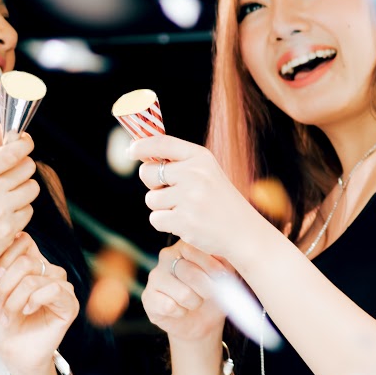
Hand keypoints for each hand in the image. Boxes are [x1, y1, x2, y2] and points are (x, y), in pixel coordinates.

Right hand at [0, 125, 39, 275]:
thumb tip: (1, 130)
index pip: (10, 153)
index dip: (24, 144)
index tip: (27, 141)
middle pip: (27, 168)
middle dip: (24, 168)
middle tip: (13, 175)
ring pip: (32, 188)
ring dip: (25, 190)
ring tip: (8, 197)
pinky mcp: (8, 229)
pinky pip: (29, 210)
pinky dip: (21, 211)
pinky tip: (5, 215)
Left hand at [0, 232, 78, 374]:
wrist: (14, 354)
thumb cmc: (5, 326)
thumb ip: (1, 270)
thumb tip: (11, 242)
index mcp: (31, 266)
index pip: (24, 241)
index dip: (6, 257)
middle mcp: (48, 272)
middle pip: (27, 260)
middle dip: (6, 284)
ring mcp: (61, 287)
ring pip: (35, 277)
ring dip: (16, 297)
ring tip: (8, 314)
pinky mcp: (70, 304)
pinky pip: (55, 289)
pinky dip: (35, 300)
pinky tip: (27, 311)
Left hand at [128, 134, 270, 262]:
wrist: (243, 232)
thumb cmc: (219, 201)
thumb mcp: (206, 172)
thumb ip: (179, 163)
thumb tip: (140, 153)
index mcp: (200, 157)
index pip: (161, 142)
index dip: (141, 145)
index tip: (131, 150)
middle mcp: (194, 174)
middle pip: (147, 173)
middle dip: (152, 184)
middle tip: (171, 192)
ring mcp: (189, 198)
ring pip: (151, 199)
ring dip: (161, 207)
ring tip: (185, 210)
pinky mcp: (184, 221)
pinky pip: (155, 219)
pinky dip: (165, 224)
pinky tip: (184, 224)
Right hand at [142, 243, 227, 344]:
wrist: (201, 322)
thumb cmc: (214, 295)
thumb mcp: (225, 277)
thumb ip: (224, 264)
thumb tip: (223, 266)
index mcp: (185, 246)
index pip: (195, 249)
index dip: (212, 267)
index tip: (223, 278)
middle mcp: (166, 257)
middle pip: (190, 273)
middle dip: (207, 290)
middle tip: (211, 295)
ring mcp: (155, 276)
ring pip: (183, 293)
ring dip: (195, 303)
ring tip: (194, 302)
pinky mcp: (148, 297)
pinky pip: (170, 307)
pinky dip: (181, 313)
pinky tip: (181, 310)